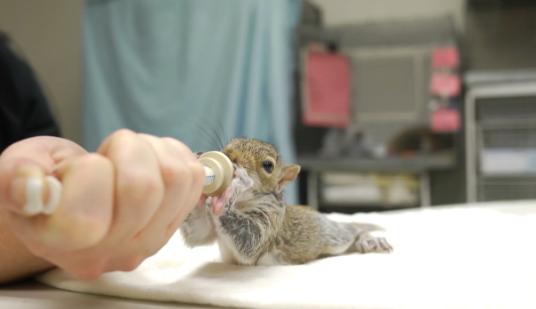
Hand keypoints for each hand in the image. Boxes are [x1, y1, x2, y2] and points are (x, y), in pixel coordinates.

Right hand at [0, 129, 203, 278]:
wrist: (74, 197)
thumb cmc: (45, 181)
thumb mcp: (14, 172)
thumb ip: (18, 180)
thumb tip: (35, 191)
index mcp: (63, 245)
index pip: (86, 218)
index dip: (87, 173)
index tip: (76, 167)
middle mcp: (112, 251)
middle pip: (142, 189)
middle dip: (125, 149)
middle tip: (108, 151)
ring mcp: (150, 240)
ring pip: (175, 178)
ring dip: (153, 149)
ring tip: (129, 154)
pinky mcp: (176, 220)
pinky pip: (194, 176)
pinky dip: (174, 152)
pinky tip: (151, 157)